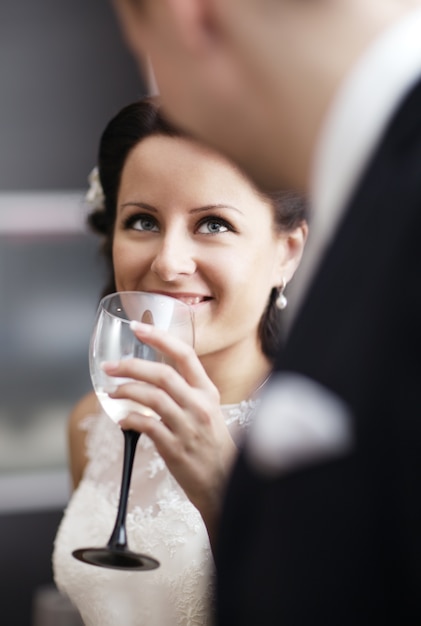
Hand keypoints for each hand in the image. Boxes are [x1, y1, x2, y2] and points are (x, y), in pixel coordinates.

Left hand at [101, 321, 236, 546]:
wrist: (224, 484)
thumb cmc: (212, 447)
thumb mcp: (208, 412)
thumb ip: (187, 394)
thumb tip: (155, 377)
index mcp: (208, 392)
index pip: (185, 354)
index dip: (160, 337)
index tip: (139, 327)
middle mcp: (199, 405)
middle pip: (162, 374)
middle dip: (131, 366)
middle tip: (111, 366)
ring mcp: (187, 426)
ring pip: (151, 397)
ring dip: (126, 391)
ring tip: (112, 392)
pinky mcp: (174, 448)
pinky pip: (145, 425)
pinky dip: (128, 419)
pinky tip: (122, 420)